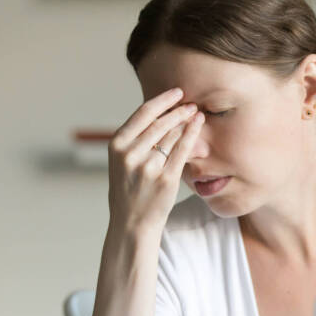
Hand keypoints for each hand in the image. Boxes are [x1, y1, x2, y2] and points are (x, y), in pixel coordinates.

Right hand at [107, 87, 204, 234]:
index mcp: (117, 146)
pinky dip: (192, 134)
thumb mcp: (121, 162)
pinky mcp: (166, 179)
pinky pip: (182, 150)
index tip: (176, 92)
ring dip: (185, 120)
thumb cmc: (128, 190)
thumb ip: (134, 140)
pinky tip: (198, 124)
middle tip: (191, 102)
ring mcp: (148, 167)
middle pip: (159, 123)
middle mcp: (131, 155)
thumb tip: (158, 113)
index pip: (142, 114)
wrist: (131, 223)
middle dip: (177, 110)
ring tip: (195, 112)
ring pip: (171, 135)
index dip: (161, 100)